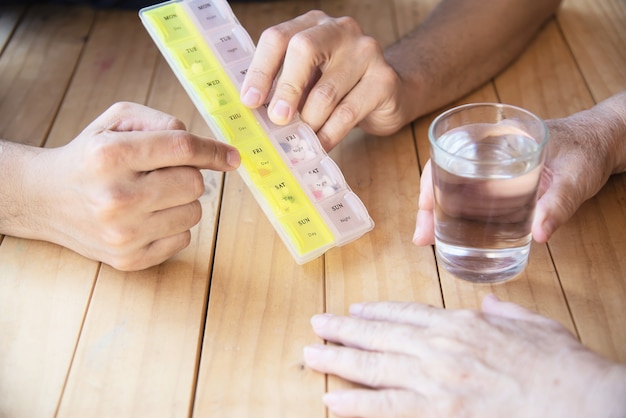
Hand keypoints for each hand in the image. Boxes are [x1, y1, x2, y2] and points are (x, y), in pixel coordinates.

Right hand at [19, 102, 239, 270]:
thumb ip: (162, 122)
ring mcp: (122, 234)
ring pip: (194, 213)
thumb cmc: (90, 155)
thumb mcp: (117, 121)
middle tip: (162, 173)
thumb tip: (213, 151)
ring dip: (182, 201)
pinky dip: (174, 224)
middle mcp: (115, 198)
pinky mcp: (128, 260)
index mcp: (110, 155)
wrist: (45, 198)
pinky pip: (184, 238)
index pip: (182, 149)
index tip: (233, 157)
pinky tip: (147, 216)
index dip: (214, 151)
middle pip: (193, 184)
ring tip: (152, 194)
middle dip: (187, 174)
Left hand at [240, 10, 405, 149]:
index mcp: (313, 25)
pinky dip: (329, 134)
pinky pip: (348, 113)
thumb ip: (285, 86)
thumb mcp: (310, 79)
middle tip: (277, 119)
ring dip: (309, 121)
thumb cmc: (341, 88)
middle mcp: (340, 30)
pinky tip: (321, 145)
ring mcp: (365, 52)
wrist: (391, 94)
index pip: (278, 37)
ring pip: (326, 91)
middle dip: (286, 89)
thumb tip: (254, 112)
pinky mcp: (383, 80)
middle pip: (303, 50)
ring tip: (302, 139)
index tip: (249, 100)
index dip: (260, 70)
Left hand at [304, 296, 625, 416]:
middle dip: (343, 331)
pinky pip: (386, 407)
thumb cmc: (560, 366)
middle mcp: (440, 347)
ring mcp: (436, 380)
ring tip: (310, 355)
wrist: (579, 400)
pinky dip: (354, 404)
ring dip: (337, 361)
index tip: (355, 311)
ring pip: (373, 368)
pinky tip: (331, 400)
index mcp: (461, 324)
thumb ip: (503, 313)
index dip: (376, 313)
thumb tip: (488, 305)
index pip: (406, 314)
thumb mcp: (532, 326)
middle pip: (380, 336)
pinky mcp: (439, 412)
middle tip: (316, 325)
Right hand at [413, 92, 625, 245]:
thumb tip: (539, 235)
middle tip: (423, 238)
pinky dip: (457, 211)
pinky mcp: (501, 178)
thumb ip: (559, 204)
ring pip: (453, 185)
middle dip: (428, 205)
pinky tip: (454, 231)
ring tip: (431, 239)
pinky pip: (470, 192)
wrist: (605, 141)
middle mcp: (488, 147)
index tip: (426, 211)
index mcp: (498, 136)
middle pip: (444, 173)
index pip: (450, 153)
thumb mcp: (576, 177)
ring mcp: (492, 163)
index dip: (429, 182)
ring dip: (439, 211)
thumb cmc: (590, 150)